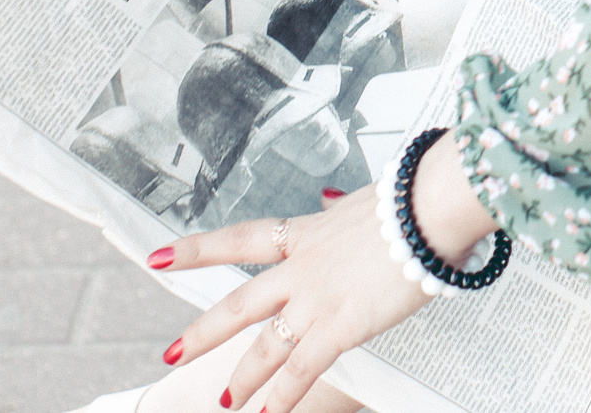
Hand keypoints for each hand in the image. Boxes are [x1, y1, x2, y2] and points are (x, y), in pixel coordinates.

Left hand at [157, 149, 497, 412]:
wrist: (429, 210)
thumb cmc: (406, 201)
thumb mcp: (361, 200)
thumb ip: (338, 208)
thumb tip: (328, 198)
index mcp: (305, 233)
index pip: (239, 241)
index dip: (197, 250)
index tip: (161, 256)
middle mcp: (301, 269)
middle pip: (239, 305)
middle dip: (203, 332)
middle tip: (172, 352)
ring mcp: (316, 300)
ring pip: (265, 346)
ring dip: (242, 377)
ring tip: (225, 401)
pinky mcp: (340, 326)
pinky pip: (301, 369)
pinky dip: (282, 396)